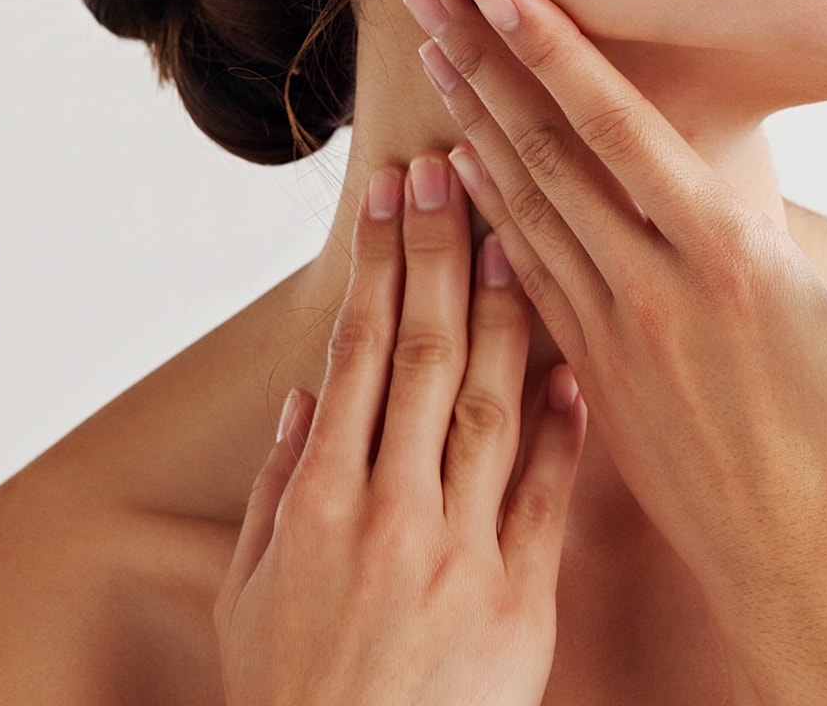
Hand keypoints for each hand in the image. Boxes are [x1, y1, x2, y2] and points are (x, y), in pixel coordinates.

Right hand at [215, 156, 588, 705]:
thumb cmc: (296, 695)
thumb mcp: (251, 592)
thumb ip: (281, 486)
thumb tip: (309, 396)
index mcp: (321, 500)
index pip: (358, 351)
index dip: (379, 265)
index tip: (392, 195)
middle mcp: (392, 510)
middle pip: (427, 354)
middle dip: (442, 254)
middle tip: (454, 173)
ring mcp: (462, 551)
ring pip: (493, 403)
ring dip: (508, 311)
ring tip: (518, 230)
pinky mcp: (521, 598)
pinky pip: (549, 493)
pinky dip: (564, 423)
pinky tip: (576, 359)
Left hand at [400, 0, 826, 613]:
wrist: (803, 579)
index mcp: (726, 263)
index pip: (622, 135)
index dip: (557, 54)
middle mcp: (653, 289)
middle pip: (550, 158)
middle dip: (486, 71)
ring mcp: (615, 335)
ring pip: (525, 213)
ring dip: (474, 132)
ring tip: (431, 66)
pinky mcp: (597, 377)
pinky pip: (527, 280)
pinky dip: (486, 220)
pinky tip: (458, 182)